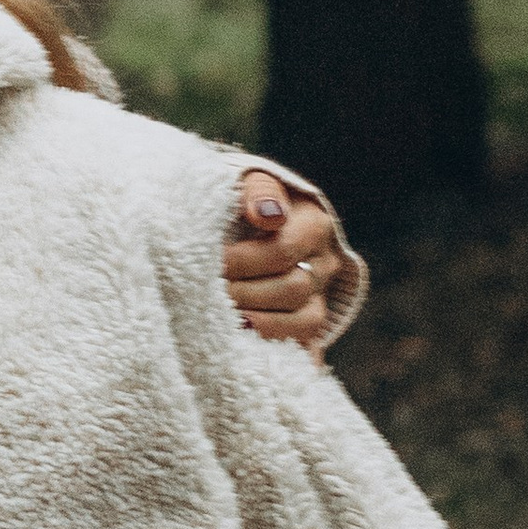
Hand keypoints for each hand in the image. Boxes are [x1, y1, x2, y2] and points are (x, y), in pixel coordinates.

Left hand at [224, 167, 343, 355]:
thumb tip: (268, 214)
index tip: (209, 264)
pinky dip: (273, 344)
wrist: (245, 226)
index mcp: (314, 224)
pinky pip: (303, 344)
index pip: (282, 251)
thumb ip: (257, 191)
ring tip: (218, 318)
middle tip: (202, 295)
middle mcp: (325, 262)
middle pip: (291, 288)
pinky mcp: (309, 324)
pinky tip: (242, 343)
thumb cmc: (242, 202)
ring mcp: (320, 296)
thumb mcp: (248, 183)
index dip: (242, 262)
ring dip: (256, 322)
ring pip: (302, 321)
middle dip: (243, 293)